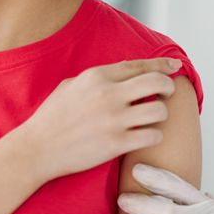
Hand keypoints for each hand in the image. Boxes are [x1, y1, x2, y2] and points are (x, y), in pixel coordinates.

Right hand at [22, 58, 181, 179]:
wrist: (37, 148)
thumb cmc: (53, 117)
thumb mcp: (72, 86)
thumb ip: (100, 78)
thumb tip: (128, 72)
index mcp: (97, 76)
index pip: (139, 65)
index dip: (163, 65)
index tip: (176, 66)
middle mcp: (108, 95)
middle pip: (157, 82)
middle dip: (169, 87)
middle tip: (166, 95)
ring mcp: (113, 120)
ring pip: (160, 111)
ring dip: (162, 115)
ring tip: (152, 119)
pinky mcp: (117, 144)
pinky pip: (153, 135)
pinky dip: (155, 136)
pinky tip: (146, 137)